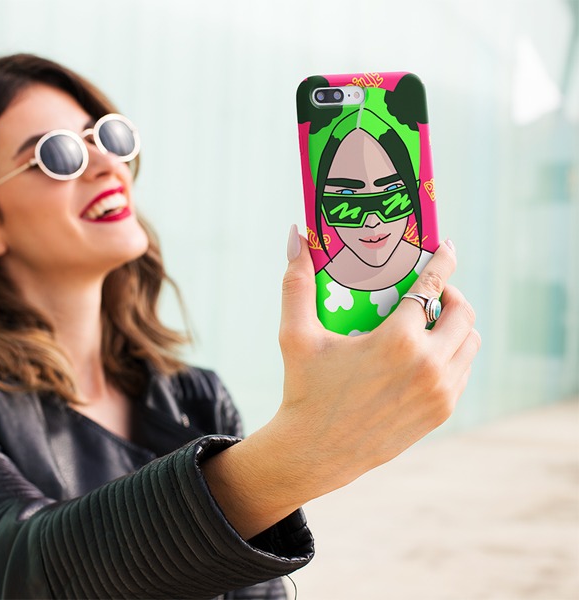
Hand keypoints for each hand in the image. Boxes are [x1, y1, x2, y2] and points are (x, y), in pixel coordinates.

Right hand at [202, 226, 479, 538]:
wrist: (316, 452)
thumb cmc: (304, 390)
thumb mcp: (296, 335)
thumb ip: (297, 283)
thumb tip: (294, 235)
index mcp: (397, 341)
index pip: (432, 287)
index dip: (443, 261)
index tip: (447, 247)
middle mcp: (428, 365)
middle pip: (463, 313)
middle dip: (452, 295)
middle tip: (432, 292)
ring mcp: (440, 391)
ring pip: (470, 344)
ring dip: (457, 326)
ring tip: (431, 322)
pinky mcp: (441, 412)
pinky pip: (463, 371)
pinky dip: (453, 355)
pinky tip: (428, 353)